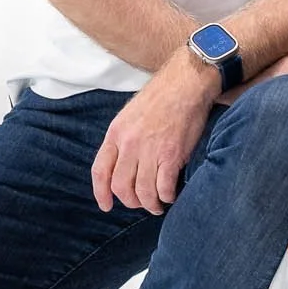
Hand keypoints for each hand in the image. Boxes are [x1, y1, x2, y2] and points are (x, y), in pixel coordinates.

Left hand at [90, 53, 219, 214]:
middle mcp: (129, 145)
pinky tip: (171, 194)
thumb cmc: (162, 95)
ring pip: (143, 192)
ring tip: (158, 204)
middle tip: (141, 203)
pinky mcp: (172, 155)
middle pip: (121, 187)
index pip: (100, 171)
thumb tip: (124, 162)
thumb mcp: (130, 113)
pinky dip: (167, 196)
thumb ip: (124, 138)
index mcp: (116, 133)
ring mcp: (150, 151)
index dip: (101, 193)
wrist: (187, 83)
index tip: (106, 206)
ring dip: (151, 204)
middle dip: (131, 201)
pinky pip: (164, 187)